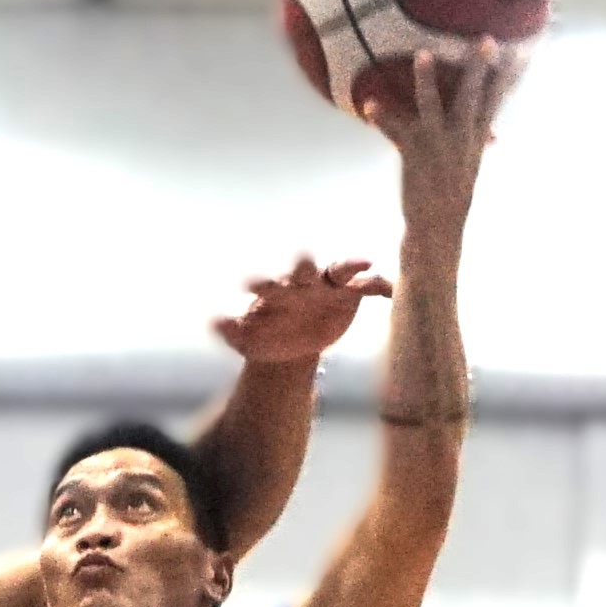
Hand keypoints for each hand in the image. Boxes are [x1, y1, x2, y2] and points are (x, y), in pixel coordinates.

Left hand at [213, 251, 388, 369]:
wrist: (289, 346)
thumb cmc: (263, 335)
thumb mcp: (245, 339)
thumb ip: (230, 330)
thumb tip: (213, 321)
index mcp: (275, 290)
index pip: (268, 282)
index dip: (261, 282)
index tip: (250, 284)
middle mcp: (303, 281)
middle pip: (304, 268)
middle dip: (304, 266)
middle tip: (305, 267)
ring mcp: (329, 285)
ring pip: (341, 268)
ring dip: (351, 264)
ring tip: (363, 261)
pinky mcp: (351, 295)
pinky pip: (369, 285)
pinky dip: (381, 285)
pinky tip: (392, 290)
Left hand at [358, 38, 520, 204]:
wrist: (438, 226)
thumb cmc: (454, 195)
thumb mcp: (473, 166)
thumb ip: (478, 142)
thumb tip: (493, 134)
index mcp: (475, 138)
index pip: (496, 101)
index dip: (506, 76)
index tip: (518, 51)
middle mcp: (460, 137)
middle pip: (472, 96)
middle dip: (477, 67)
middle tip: (484, 39)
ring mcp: (436, 143)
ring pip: (432, 105)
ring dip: (427, 79)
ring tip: (423, 53)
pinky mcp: (413, 152)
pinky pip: (395, 130)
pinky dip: (382, 117)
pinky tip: (369, 104)